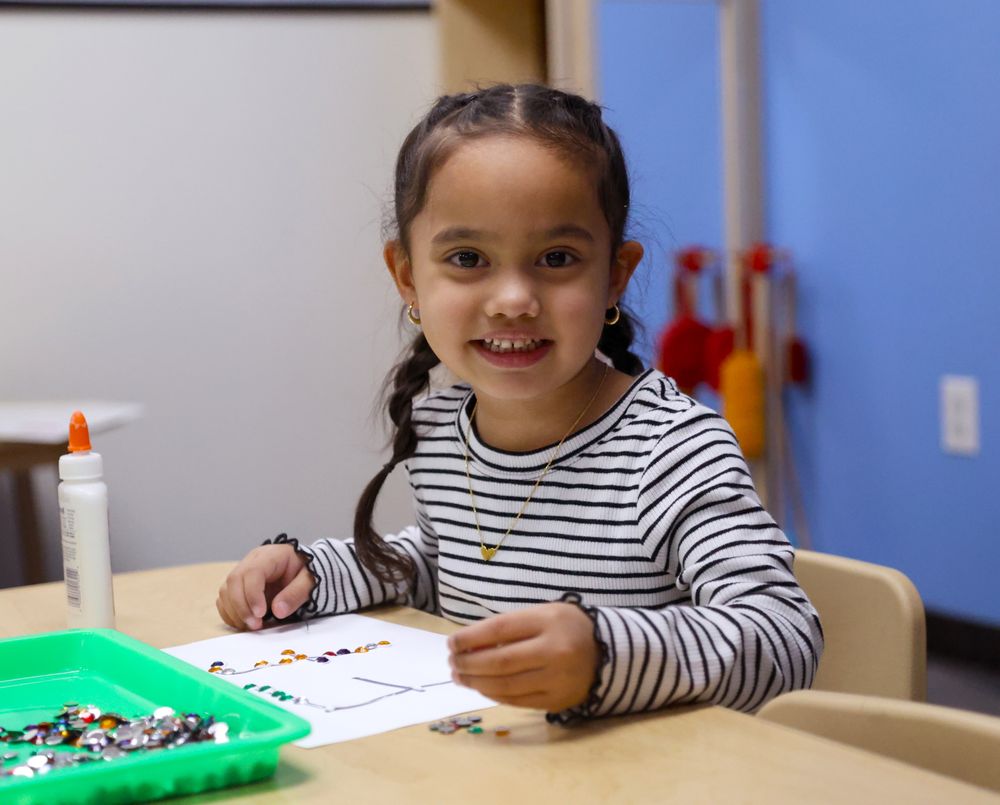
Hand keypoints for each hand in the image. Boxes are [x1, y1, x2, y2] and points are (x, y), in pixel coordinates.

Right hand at [216, 544, 314, 630]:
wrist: (302, 570)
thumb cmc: (305, 572)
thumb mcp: (309, 581)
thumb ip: (296, 594)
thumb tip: (278, 610)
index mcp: (270, 555)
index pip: (252, 572)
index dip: (252, 594)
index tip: (260, 614)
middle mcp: (251, 561)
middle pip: (234, 581)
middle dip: (241, 606)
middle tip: (256, 625)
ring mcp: (242, 573)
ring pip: (226, 591)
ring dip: (235, 612)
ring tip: (253, 625)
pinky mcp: (238, 586)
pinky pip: (225, 600)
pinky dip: (231, 614)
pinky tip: (245, 622)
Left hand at [447, 603, 598, 711]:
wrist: (606, 651)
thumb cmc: (564, 627)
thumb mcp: (542, 614)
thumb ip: (510, 626)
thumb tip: (469, 645)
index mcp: (549, 621)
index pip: (500, 629)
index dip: (471, 638)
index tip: (452, 643)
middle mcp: (554, 651)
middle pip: (500, 661)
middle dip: (469, 664)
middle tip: (452, 663)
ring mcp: (557, 679)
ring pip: (506, 685)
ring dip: (477, 683)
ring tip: (461, 677)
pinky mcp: (557, 700)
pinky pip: (517, 701)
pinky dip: (495, 694)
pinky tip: (482, 687)